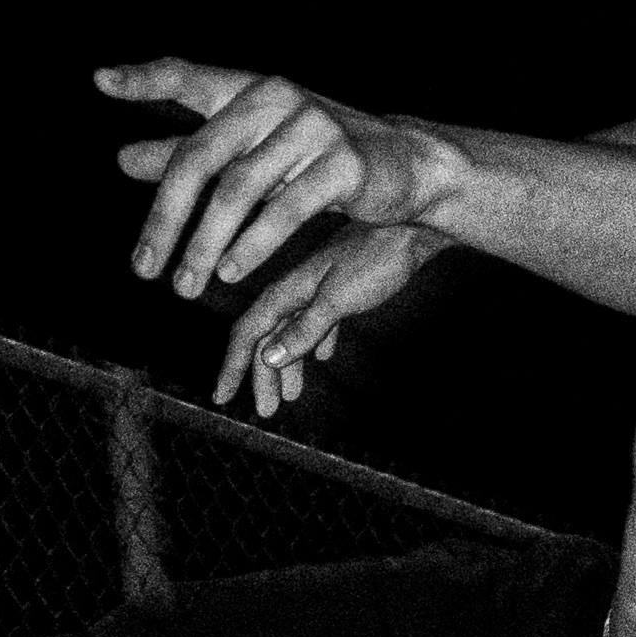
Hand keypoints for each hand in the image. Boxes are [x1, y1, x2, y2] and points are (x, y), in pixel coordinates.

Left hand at [97, 57, 449, 320]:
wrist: (408, 164)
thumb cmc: (316, 158)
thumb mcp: (254, 152)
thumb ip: (192, 154)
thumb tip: (123, 159)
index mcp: (251, 90)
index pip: (190, 75)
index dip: (147, 79)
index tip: (102, 82)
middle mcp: (278, 98)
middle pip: (201, 156)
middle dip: (166, 217)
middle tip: (143, 268)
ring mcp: (314, 128)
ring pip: (239, 191)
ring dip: (206, 245)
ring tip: (186, 285)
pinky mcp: (344, 164)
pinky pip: (286, 210)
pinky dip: (253, 245)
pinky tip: (233, 274)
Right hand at [206, 212, 439, 415]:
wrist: (413, 224)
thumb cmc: (377, 258)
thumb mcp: (339, 298)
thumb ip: (304, 328)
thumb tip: (267, 357)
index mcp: (288, 291)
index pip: (249, 334)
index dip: (233, 367)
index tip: (222, 397)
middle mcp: (297, 290)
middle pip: (268, 339)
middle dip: (262, 376)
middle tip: (264, 412)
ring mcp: (319, 289)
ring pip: (292, 332)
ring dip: (288, 365)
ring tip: (290, 395)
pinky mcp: (343, 289)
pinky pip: (319, 323)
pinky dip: (316, 344)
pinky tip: (324, 357)